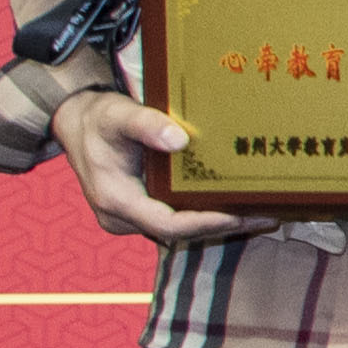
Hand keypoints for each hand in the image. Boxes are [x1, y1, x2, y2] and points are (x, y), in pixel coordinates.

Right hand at [53, 88, 264, 244]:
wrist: (78, 123)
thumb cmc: (99, 119)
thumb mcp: (118, 115)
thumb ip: (145, 124)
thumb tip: (179, 139)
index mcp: (115, 200)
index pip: (167, 225)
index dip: (205, 223)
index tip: (240, 216)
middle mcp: (122, 217)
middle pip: (180, 232)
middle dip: (223, 226)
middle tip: (268, 215)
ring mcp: (131, 218)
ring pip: (181, 230)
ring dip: (220, 223)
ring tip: (265, 213)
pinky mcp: (142, 211)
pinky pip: (178, 219)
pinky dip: (207, 214)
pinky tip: (239, 205)